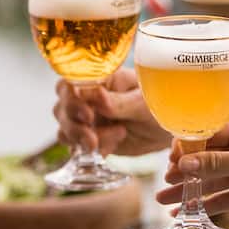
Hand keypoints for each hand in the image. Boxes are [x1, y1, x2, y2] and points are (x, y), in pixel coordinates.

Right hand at [53, 68, 170, 155]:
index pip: (71, 83)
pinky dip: (88, 151)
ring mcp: (86, 117)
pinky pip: (76, 145)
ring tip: (111, 140)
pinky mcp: (89, 136)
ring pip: (65, 127)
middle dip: (73, 125)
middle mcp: (88, 96)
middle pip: (62, 107)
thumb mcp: (143, 103)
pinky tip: (110, 148)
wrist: (166, 130)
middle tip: (93, 140)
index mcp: (100, 78)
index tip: (88, 116)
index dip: (72, 99)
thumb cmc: (160, 106)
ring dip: (80, 139)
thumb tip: (96, 96)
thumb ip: (120, 102)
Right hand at [156, 117, 228, 226]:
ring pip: (209, 180)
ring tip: (164, 199)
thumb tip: (184, 162)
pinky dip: (202, 205)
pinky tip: (182, 211)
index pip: (211, 134)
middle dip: (184, 170)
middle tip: (165, 179)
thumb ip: (217, 163)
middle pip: (206, 158)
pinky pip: (219, 198)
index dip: (190, 146)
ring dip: (188, 190)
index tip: (171, 157)